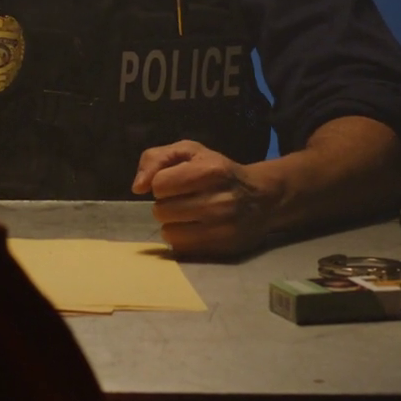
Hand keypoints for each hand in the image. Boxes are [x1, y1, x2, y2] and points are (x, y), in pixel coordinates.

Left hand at [132, 140, 283, 257]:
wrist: (263, 197)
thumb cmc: (219, 170)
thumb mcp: (190, 151)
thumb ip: (156, 158)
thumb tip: (137, 187)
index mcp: (211, 171)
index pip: (159, 185)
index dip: (162, 184)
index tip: (175, 183)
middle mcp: (218, 200)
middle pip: (161, 211)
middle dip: (166, 204)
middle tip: (183, 200)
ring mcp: (222, 227)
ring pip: (169, 233)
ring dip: (172, 224)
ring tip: (189, 214)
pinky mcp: (223, 248)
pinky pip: (181, 249)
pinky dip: (182, 239)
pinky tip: (196, 228)